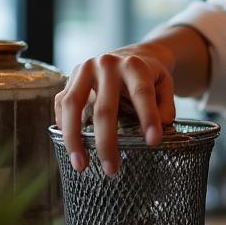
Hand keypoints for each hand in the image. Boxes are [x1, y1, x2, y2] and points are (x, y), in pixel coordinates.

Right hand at [53, 41, 176, 175]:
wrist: (131, 54)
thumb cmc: (149, 76)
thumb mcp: (165, 85)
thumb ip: (165, 106)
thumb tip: (159, 128)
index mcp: (134, 65)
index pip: (142, 93)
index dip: (148, 117)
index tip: (153, 141)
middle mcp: (107, 65)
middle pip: (104, 108)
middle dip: (107, 142)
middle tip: (111, 170)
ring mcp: (85, 69)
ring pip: (72, 106)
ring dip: (75, 139)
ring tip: (81, 165)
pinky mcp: (71, 78)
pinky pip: (61, 104)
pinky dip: (63, 126)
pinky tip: (71, 147)